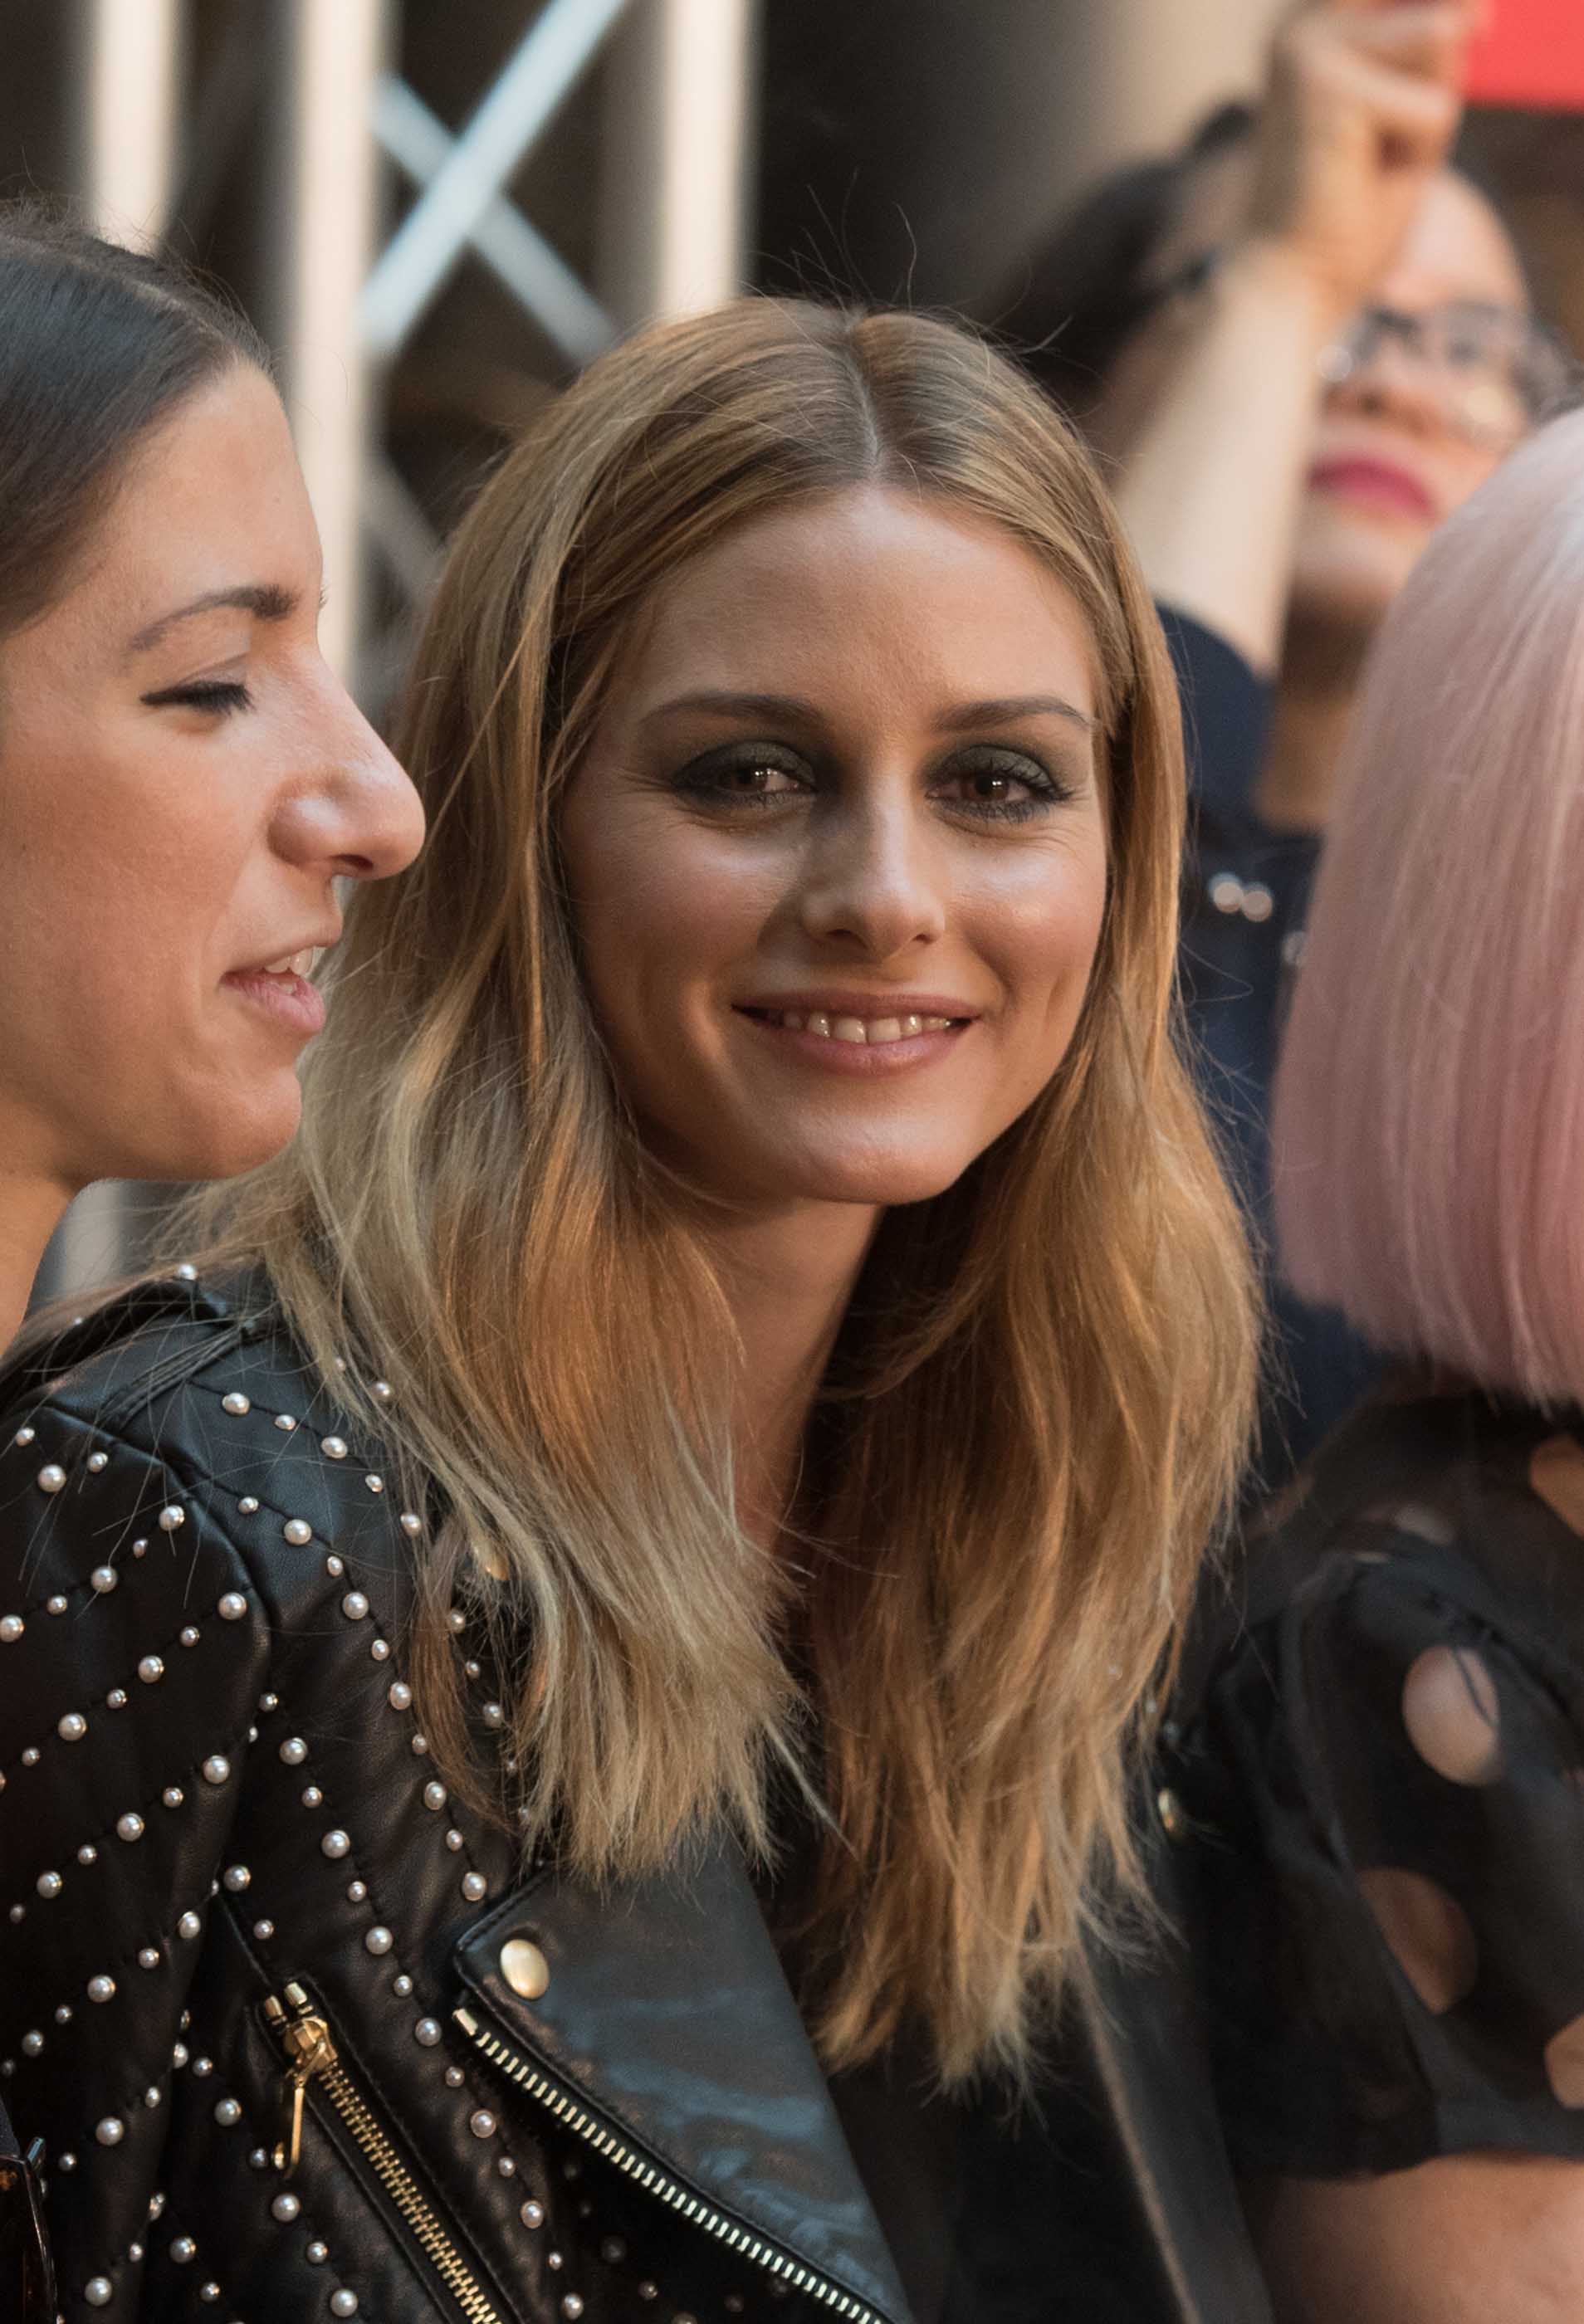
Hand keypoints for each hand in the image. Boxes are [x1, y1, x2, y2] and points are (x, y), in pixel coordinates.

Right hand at [1243, 0, 1486, 325]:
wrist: (1289, 288)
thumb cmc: (1347, 214)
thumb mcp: (1411, 109)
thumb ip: (1438, 45)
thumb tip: (1470, 9)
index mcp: (1315, 21)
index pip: (1422, 2)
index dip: (1445, 30)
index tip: (1413, 101)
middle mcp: (1303, 23)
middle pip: (1443, 16)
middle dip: (1434, 90)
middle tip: (1372, 155)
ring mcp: (1309, 47)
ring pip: (1444, 43)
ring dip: (1428, 120)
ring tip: (1369, 164)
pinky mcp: (1327, 86)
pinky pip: (1435, 109)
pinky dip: (1419, 156)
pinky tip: (1359, 182)